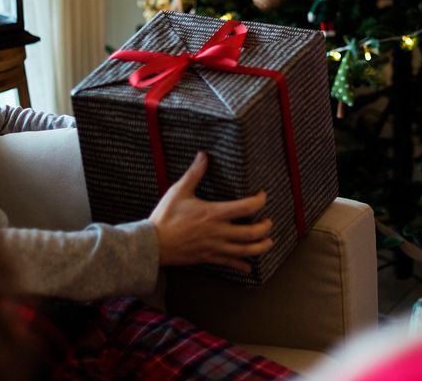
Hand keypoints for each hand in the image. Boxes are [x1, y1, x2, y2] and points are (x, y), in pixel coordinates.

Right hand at [149, 151, 273, 273]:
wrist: (151, 245)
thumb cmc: (165, 218)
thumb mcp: (179, 191)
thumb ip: (194, 173)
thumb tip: (204, 155)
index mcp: (214, 214)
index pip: (246, 207)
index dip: (259, 201)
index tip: (263, 196)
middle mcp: (218, 232)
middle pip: (251, 233)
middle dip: (265, 228)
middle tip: (269, 222)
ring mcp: (214, 247)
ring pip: (244, 251)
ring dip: (260, 247)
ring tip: (269, 242)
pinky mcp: (208, 258)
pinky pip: (229, 263)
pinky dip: (241, 265)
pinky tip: (248, 268)